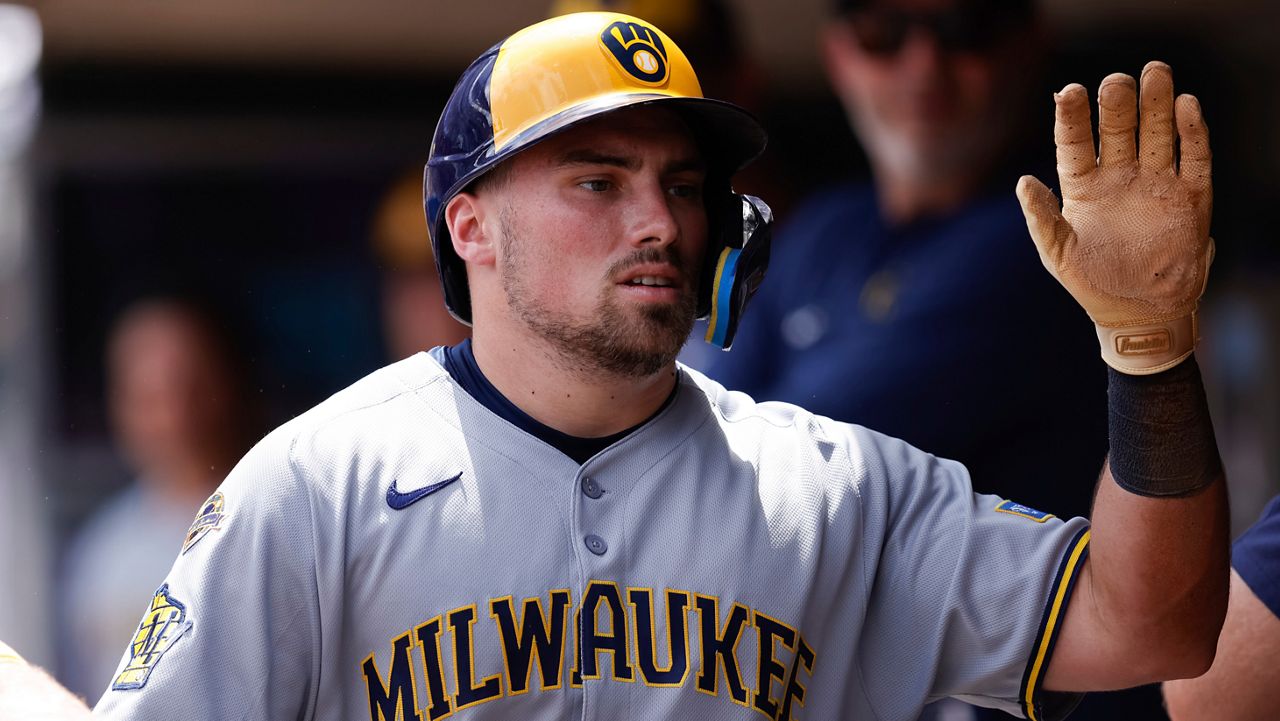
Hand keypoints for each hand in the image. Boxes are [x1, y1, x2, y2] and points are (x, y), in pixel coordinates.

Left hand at [1016, 61, 1212, 373]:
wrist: (1138, 315)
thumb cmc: (1091, 284)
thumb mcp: (1058, 254)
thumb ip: (1041, 219)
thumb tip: (1022, 182)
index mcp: (1083, 187)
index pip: (1074, 143)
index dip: (1072, 117)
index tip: (1069, 92)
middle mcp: (1119, 177)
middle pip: (1118, 129)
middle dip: (1118, 103)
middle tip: (1116, 80)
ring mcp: (1155, 183)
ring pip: (1157, 133)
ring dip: (1157, 104)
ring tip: (1155, 72)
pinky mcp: (1189, 196)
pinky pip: (1193, 157)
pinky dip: (1191, 132)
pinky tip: (1186, 106)